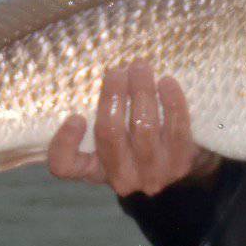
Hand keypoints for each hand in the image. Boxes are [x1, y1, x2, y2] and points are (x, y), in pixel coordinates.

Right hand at [47, 60, 220, 195]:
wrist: (179, 169)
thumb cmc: (134, 145)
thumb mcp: (111, 140)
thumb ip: (100, 117)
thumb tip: (104, 75)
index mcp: (94, 170)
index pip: (64, 166)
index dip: (64, 143)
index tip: (75, 116)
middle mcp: (121, 177)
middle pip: (110, 134)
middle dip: (113, 96)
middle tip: (117, 71)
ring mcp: (152, 173)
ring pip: (144, 128)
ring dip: (142, 92)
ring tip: (141, 68)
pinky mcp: (180, 163)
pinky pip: (176, 129)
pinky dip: (171, 102)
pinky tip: (167, 82)